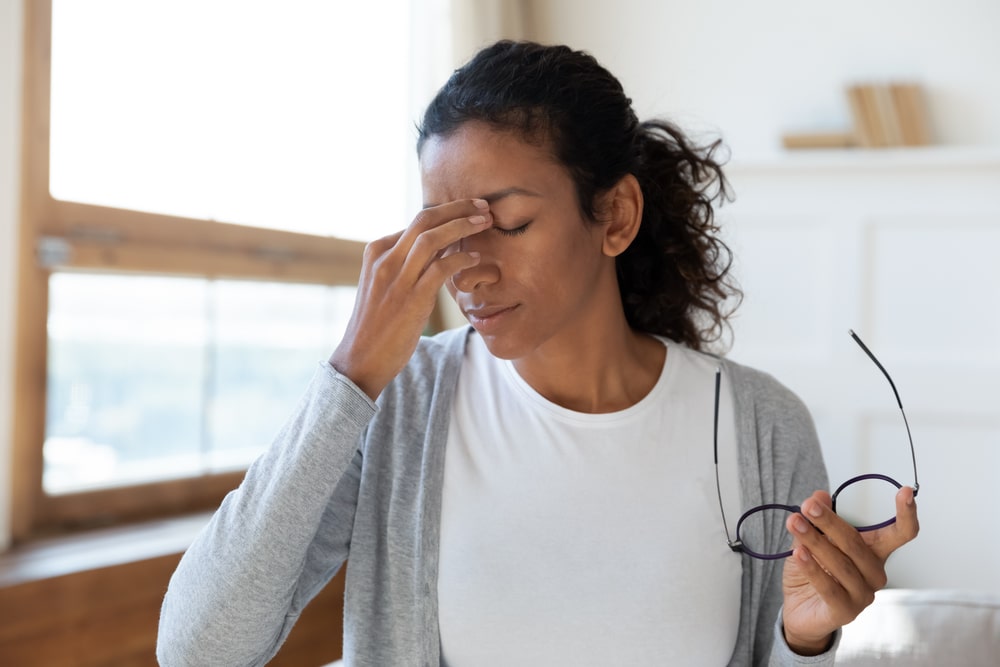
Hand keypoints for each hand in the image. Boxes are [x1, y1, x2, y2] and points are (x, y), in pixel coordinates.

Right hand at [329, 199, 491, 398]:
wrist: (360, 358)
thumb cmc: (377, 323)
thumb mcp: (384, 284)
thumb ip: (404, 264)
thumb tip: (436, 247)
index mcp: (377, 251)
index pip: (416, 221)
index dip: (447, 212)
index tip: (469, 209)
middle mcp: (385, 259)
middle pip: (425, 219)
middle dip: (457, 208)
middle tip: (483, 205)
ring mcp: (396, 279)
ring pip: (432, 238)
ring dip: (462, 226)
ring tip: (485, 222)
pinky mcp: (411, 299)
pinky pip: (440, 269)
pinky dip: (461, 259)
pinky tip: (475, 259)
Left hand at [780, 486, 918, 654]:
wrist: (800, 610)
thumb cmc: (813, 571)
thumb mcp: (812, 540)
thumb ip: (817, 521)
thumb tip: (819, 495)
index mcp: (873, 552)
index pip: (900, 534)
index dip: (906, 514)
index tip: (905, 491)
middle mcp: (874, 573)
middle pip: (856, 543)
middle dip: (829, 521)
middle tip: (808, 505)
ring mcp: (863, 595)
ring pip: (840, 563)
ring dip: (815, 540)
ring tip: (794, 522)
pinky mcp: (845, 612)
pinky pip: (829, 587)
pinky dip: (812, 568)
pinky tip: (798, 553)